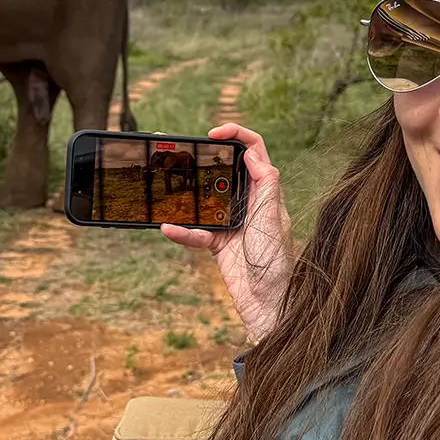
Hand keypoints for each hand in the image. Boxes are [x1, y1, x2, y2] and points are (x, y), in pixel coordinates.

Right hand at [160, 123, 293, 343]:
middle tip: (177, 147)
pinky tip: (169, 228)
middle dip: (201, 157)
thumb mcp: (272, 220)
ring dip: (183, 192)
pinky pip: (195, 232)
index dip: (236, 135)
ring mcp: (231, 222)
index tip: (213, 134)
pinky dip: (181, 231)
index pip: (254, 151)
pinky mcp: (218, 243)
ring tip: (161, 179)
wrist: (270, 305)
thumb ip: (265, 187)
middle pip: (222, 169)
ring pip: (203, 199)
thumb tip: (254, 154)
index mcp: (265, 192)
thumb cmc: (278, 264)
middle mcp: (248, 203)